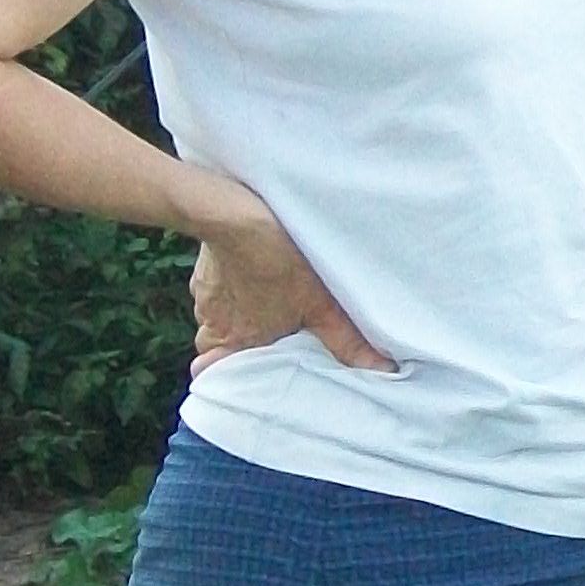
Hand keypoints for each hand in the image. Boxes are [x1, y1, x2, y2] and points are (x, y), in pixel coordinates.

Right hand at [189, 193, 391, 376]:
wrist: (239, 214)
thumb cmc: (280, 263)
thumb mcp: (321, 306)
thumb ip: (346, 341)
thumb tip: (380, 368)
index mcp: (235, 340)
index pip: (212, 370)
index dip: (224, 371)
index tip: (244, 369)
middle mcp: (212, 322)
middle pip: (214, 344)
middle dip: (236, 342)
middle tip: (266, 334)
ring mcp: (204, 293)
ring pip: (216, 314)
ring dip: (236, 312)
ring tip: (267, 302)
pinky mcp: (205, 267)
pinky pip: (214, 286)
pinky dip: (232, 284)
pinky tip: (255, 272)